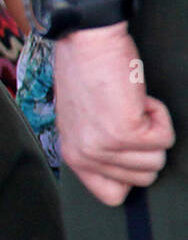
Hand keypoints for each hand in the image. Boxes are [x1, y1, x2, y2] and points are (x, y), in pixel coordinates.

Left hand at [54, 25, 175, 204]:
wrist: (86, 44)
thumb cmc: (86, 73)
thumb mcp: (82, 122)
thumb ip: (98, 149)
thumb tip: (124, 166)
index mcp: (74, 156)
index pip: (112, 195)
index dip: (131, 173)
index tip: (130, 149)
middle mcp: (86, 156)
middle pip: (144, 177)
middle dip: (146, 145)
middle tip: (126, 115)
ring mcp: (105, 147)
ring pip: (157, 159)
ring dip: (153, 128)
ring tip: (130, 105)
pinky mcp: (125, 132)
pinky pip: (165, 138)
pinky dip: (160, 115)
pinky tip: (138, 99)